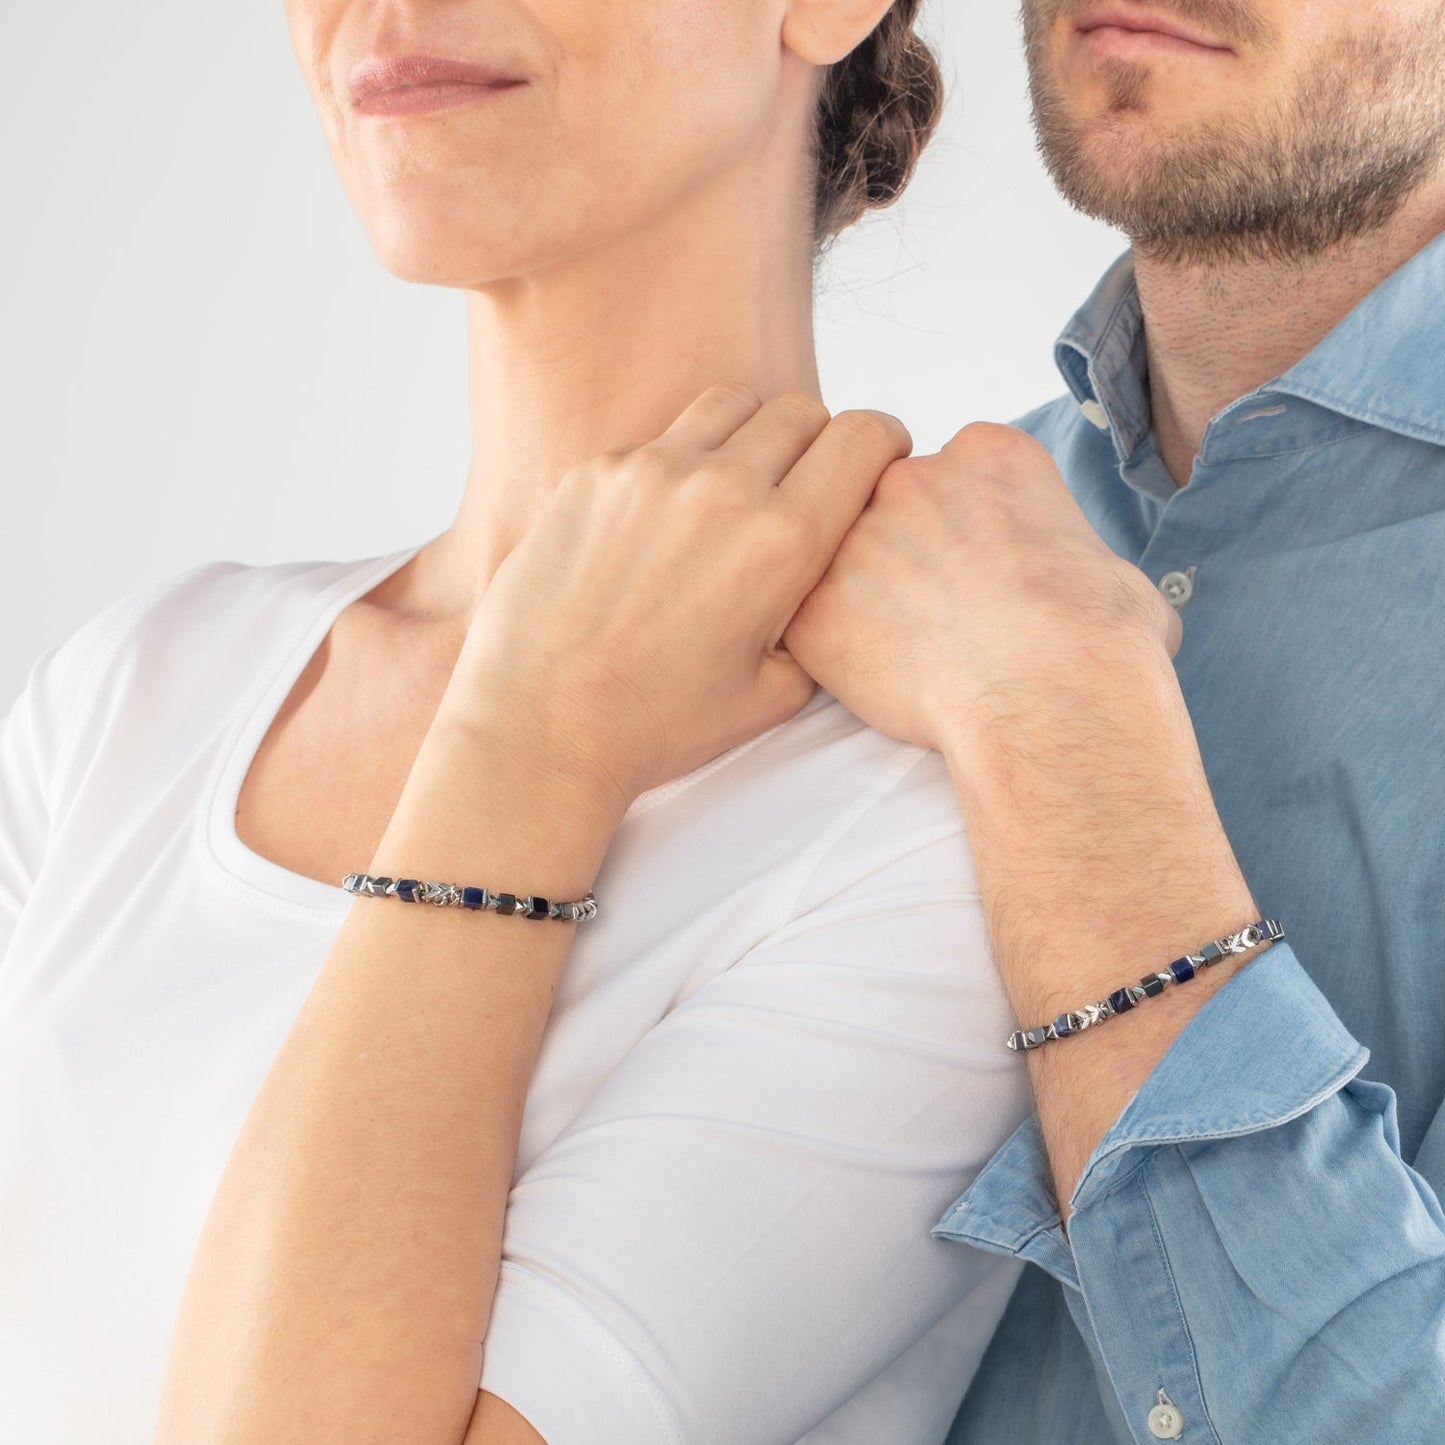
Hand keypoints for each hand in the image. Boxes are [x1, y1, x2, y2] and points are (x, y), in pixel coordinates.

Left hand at [438, 385, 912, 811]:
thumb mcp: (776, 693)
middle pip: (799, 411)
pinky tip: (662, 524)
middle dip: (818, 441)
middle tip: (806, 484)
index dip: (883, 443)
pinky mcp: (593, 474)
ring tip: (736, 490)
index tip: (876, 462)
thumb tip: (831, 569)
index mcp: (781, 542)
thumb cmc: (659, 724)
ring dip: (749, 437)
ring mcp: (649, 472)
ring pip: (729, 407)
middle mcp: (720, 489)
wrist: (541, 726)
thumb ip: (820, 616)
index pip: (862, 437)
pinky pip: (658, 440)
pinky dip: (677, 466)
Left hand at [783, 422, 1181, 760]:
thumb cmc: (1101, 642)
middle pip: (883, 503)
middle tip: (930, 611)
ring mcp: (853, 537)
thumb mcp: (1116, 571)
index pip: (952, 471)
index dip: (961, 526)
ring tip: (906, 651)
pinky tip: (876, 681)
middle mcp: (910, 478)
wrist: (1054, 697)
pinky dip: (830, 655)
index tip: (975, 570)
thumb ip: (1076, 560)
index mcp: (989, 454)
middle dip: (897, 551)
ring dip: (860, 599)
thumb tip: (1092, 590)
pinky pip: (806, 625)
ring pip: (837, 561)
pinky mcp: (814, 607)